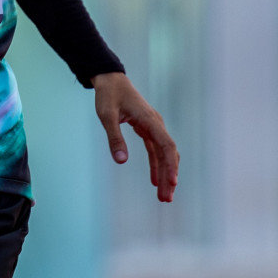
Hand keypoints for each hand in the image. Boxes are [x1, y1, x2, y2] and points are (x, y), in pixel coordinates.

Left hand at [92, 71, 178, 202]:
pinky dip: (156, 165)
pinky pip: (155, 150)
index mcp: (150, 120)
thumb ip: (115, 138)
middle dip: (169, 177)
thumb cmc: (108, 95)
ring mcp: (153, 126)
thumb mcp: (107, 116)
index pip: (166, 146)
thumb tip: (122, 161)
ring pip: (164, 154)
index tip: (171, 183)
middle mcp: (156, 124)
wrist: (110, 79)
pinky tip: (155, 181)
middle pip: (168, 154)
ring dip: (165, 174)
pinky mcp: (146, 128)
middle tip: (166, 199)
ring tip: (164, 196)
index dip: (170, 165)